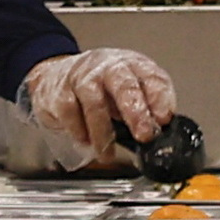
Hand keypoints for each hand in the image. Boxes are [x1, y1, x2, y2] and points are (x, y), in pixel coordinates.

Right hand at [20, 44, 175, 153]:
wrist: (56, 74)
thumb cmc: (99, 86)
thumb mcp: (128, 90)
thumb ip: (146, 107)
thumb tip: (161, 132)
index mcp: (132, 65)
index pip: (151, 77)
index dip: (159, 98)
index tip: (163, 119)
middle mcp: (109, 67)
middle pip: (125, 86)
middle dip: (136, 113)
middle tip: (144, 135)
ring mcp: (83, 78)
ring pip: (95, 104)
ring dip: (103, 134)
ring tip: (107, 154)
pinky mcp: (61, 91)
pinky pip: (70, 113)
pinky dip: (78, 131)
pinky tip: (85, 141)